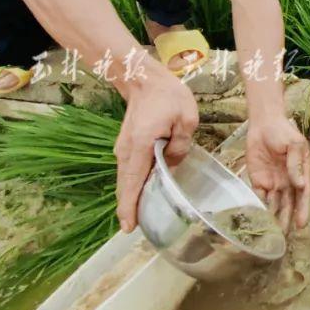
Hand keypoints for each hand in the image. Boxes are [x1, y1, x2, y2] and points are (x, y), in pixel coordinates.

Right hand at [114, 68, 198, 232]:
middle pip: (126, 185)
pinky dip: (133, 184)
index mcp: (141, 144)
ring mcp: (123, 148)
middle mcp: (126, 150)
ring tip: (141, 216)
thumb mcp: (186, 119)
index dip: (130, 206)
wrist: (145, 80)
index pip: (133, 181)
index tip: (128, 227)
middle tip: (136, 229)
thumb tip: (171, 166)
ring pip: (126, 179)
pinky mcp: (127, 146)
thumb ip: (180, 146)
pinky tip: (143, 193)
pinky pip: (129, 171)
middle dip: (129, 208)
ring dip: (131, 197)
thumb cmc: (168, 97)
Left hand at [245, 116, 309, 232]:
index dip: (302, 209)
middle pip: (288, 203)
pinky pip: (259, 197)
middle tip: (283, 236)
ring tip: (270, 232)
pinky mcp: (258, 181)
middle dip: (286, 219)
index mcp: (300, 173)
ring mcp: (273, 182)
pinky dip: (258, 207)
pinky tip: (257, 217)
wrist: (264, 124)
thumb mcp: (295, 144)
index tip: (301, 224)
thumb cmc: (284, 132)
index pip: (302, 195)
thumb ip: (295, 164)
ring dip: (273, 217)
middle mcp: (288, 182)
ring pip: (274, 204)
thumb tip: (300, 184)